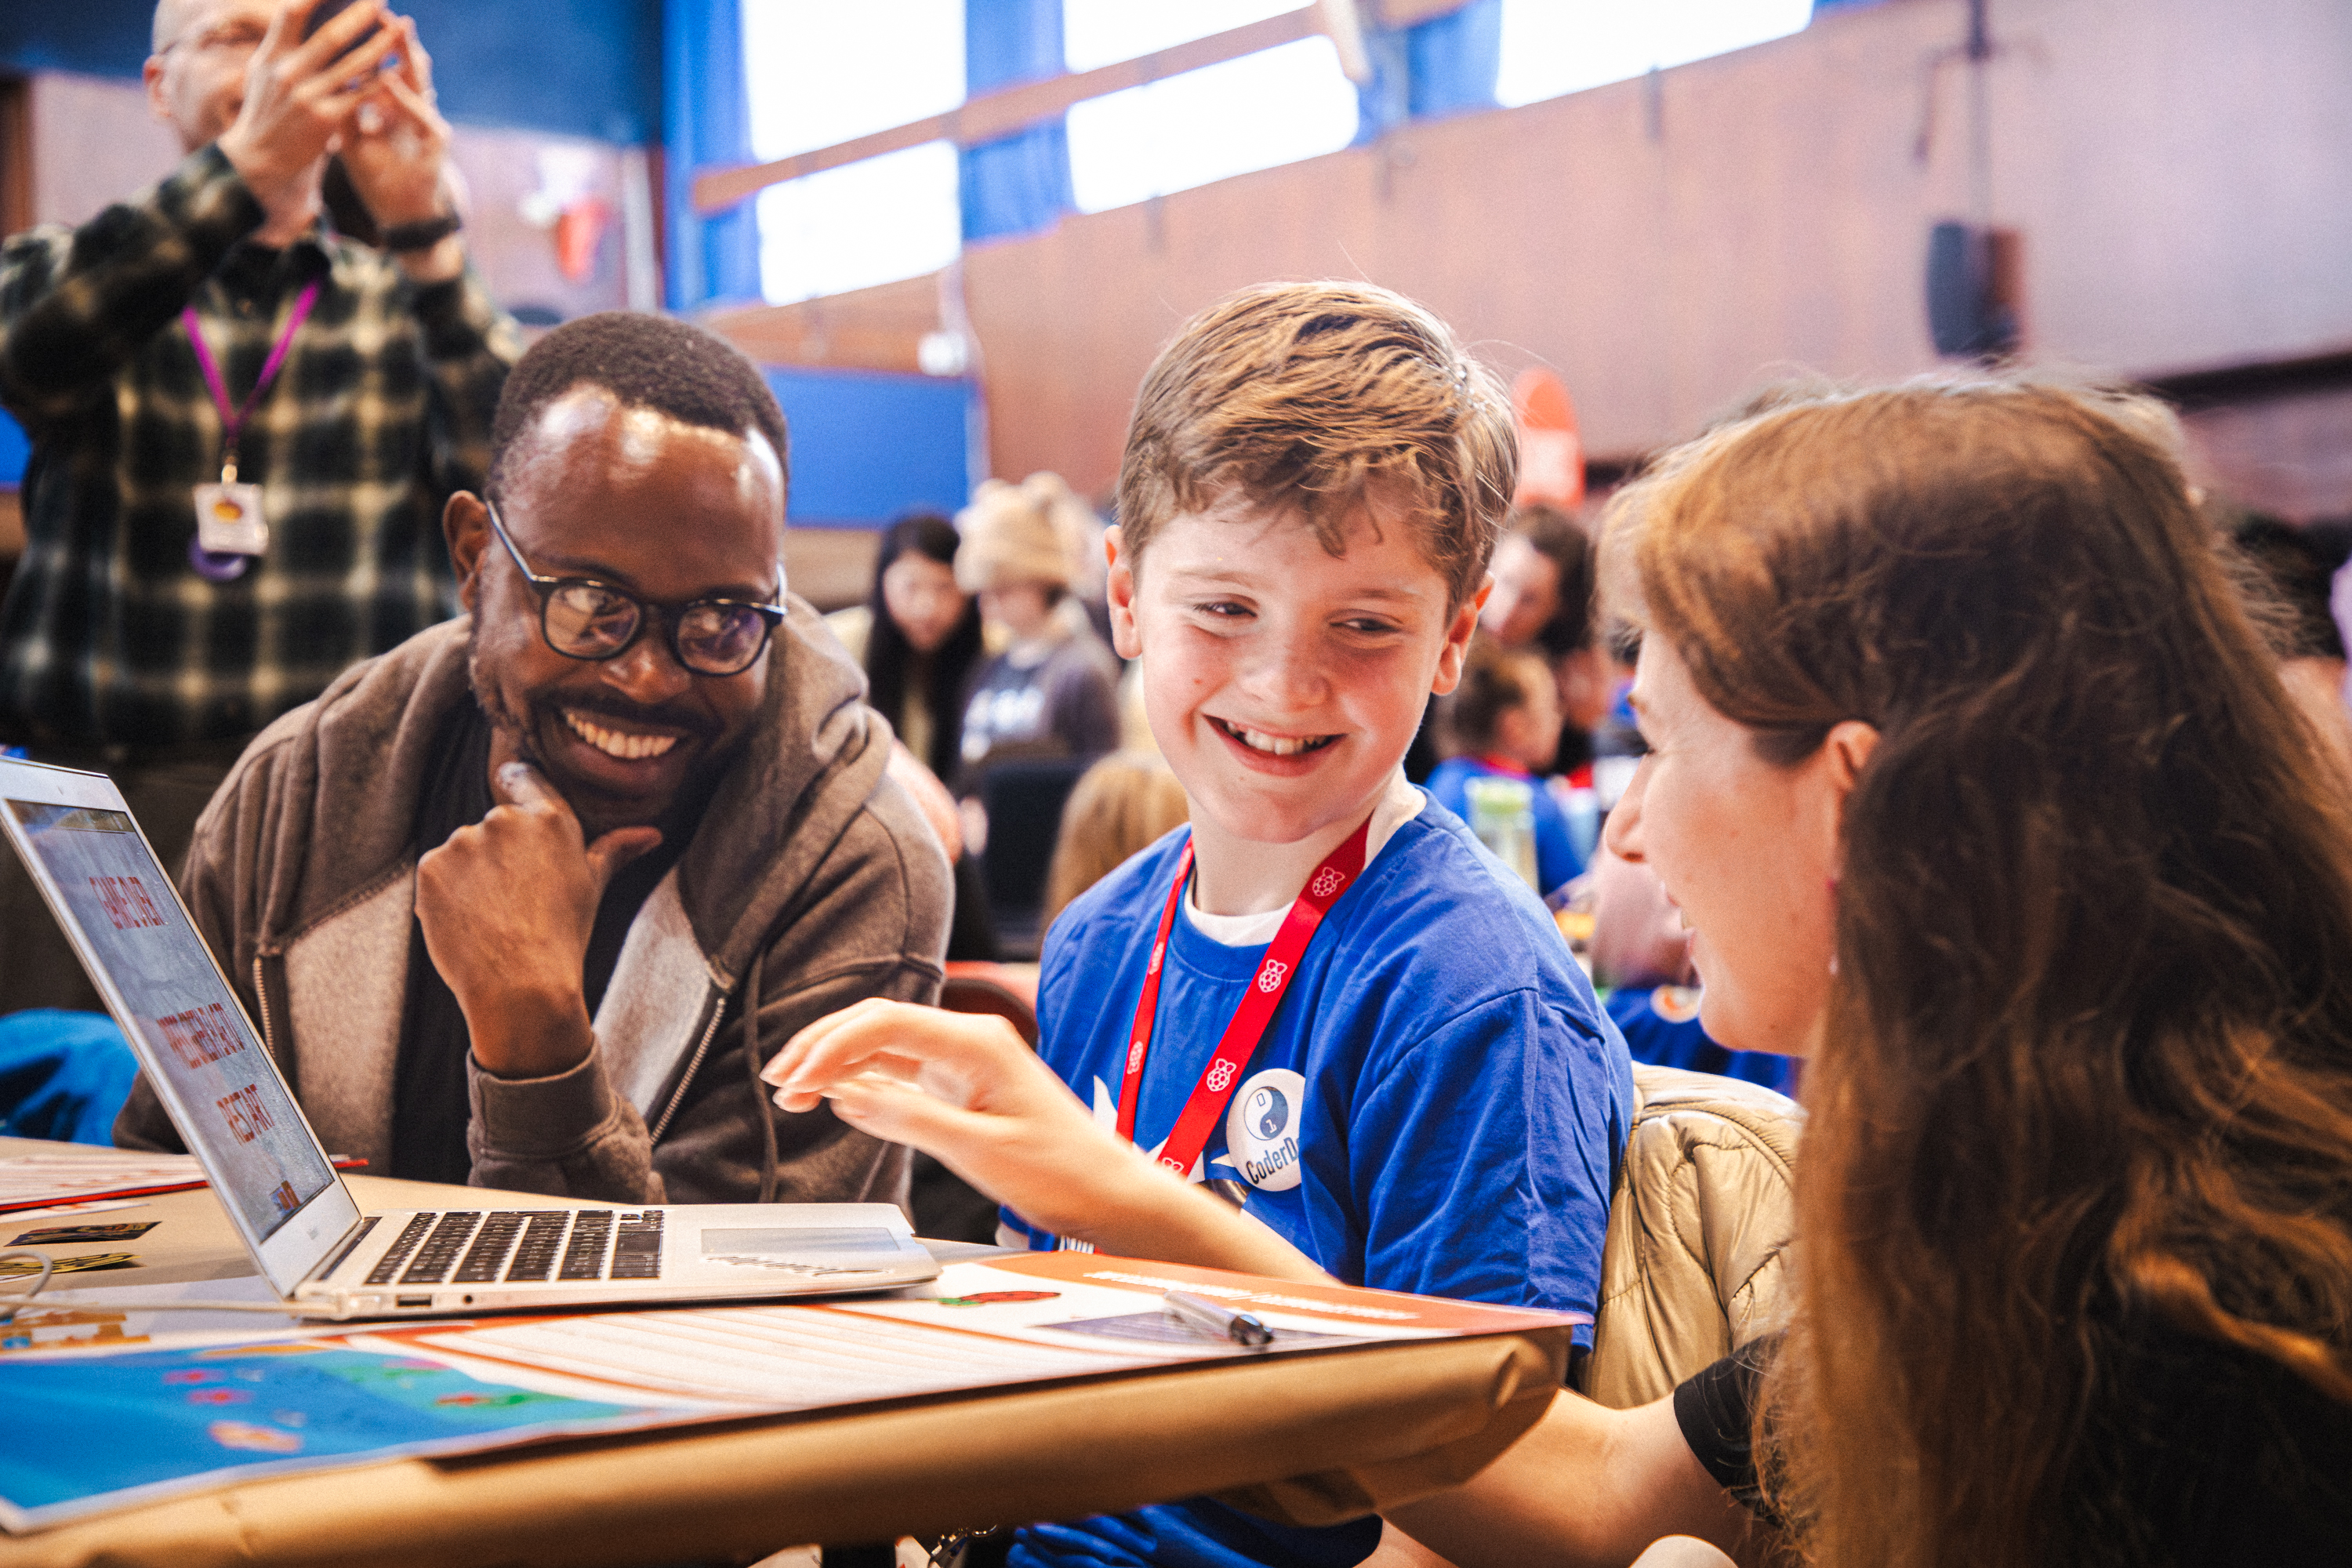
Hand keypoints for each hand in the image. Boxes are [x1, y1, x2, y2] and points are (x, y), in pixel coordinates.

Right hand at [216, 0, 403, 241]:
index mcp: (270, 55)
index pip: (292, 13)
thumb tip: (298, 9)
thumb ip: (281, 44)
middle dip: (360, 13)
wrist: (260, 161)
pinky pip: (361, 94)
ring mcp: (307, 97)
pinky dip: (382, 79)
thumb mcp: (263, 73)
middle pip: (330, 35)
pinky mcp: (326, 120)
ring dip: (381, 43)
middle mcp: (287, 72)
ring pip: (353, 64)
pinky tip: (398, 66)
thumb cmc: (266, 111)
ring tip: (402, 27)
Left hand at [336, 15, 461, 278]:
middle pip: (403, 64)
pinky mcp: (437, 141)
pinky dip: (405, 99)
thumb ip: (339, 109)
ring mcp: (428, 122)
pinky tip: (390, 82)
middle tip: (376, 9)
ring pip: (420, 82)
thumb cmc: (379, 176)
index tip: (348, 17)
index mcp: (393, 106)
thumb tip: (316, 80)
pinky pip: (422, 115)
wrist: (403, 214)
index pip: (381, 65)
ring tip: (394, 30)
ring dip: (406, 57)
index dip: (368, 42)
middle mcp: (413, 108)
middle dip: (390, 36)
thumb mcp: (351, 139)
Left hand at [415, 761, 661, 1077]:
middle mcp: (505, 819)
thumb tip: (652, 834)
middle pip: (494, 825)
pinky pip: (437, 873)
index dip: (519, 792)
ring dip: (470, 875)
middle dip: (498, 854)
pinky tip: (467, 921)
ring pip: (463, 850)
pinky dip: (445, 894)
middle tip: (514, 899)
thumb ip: (615, 850)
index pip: (525, 779)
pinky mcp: (431, 866)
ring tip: (491, 916)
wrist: (522, 985)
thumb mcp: (593, 887)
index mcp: (550, 818)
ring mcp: (463, 841)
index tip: (516, 823)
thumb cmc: (564, 936)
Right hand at [764, 1000, 1328, 1280]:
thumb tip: (848, 1096)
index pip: (884, 1023)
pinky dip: (866, 1083)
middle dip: (822, 1048)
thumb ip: (909, 1118)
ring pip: (886, 1047)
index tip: (793, 1081)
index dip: (829, 1047)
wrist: (1110, 1193)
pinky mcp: (964, 1087)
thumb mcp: (978, 1149)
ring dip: (839, 1065)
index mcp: (976, 1042)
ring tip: (793, 1092)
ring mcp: (966, 1062)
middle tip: (778, 1082)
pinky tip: (838, 1099)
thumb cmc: (1061, 1172)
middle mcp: (969, 1041)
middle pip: (878, 1025)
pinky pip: (904, 1073)